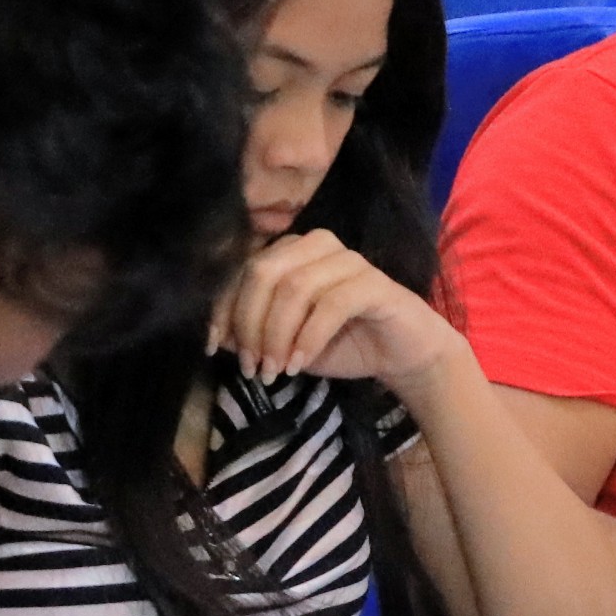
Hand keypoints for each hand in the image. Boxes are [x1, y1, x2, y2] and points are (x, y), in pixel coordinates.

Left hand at [212, 230, 462, 394]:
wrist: (402, 356)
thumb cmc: (343, 343)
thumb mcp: (286, 343)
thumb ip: (252, 334)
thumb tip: (215, 336)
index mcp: (292, 251)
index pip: (244, 268)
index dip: (223, 306)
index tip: (212, 346)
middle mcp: (317, 245)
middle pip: (264, 271)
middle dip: (249, 322)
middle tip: (251, 365)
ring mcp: (348, 260)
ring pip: (294, 287)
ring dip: (277, 335)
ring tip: (273, 370)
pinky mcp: (375, 283)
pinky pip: (331, 304)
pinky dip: (308, 337)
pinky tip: (300, 364)